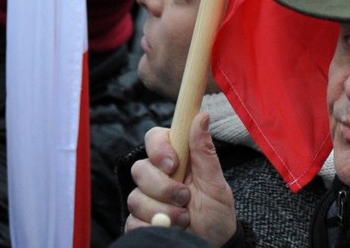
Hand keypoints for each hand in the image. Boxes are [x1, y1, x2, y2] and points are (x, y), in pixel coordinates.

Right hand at [125, 112, 237, 243]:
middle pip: (140, 169)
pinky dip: (154, 226)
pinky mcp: (139, 222)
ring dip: (163, 210)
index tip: (174, 164)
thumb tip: (201, 115)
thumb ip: (204, 151)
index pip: (154, 138)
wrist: (213, 245)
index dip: (159, 149)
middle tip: (186, 198)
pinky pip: (132, 221)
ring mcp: (146, 199)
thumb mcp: (215, 183)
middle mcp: (157, 176)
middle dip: (163, 187)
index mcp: (176, 158)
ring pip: (136, 197)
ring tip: (184, 218)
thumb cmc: (217, 213)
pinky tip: (171, 229)